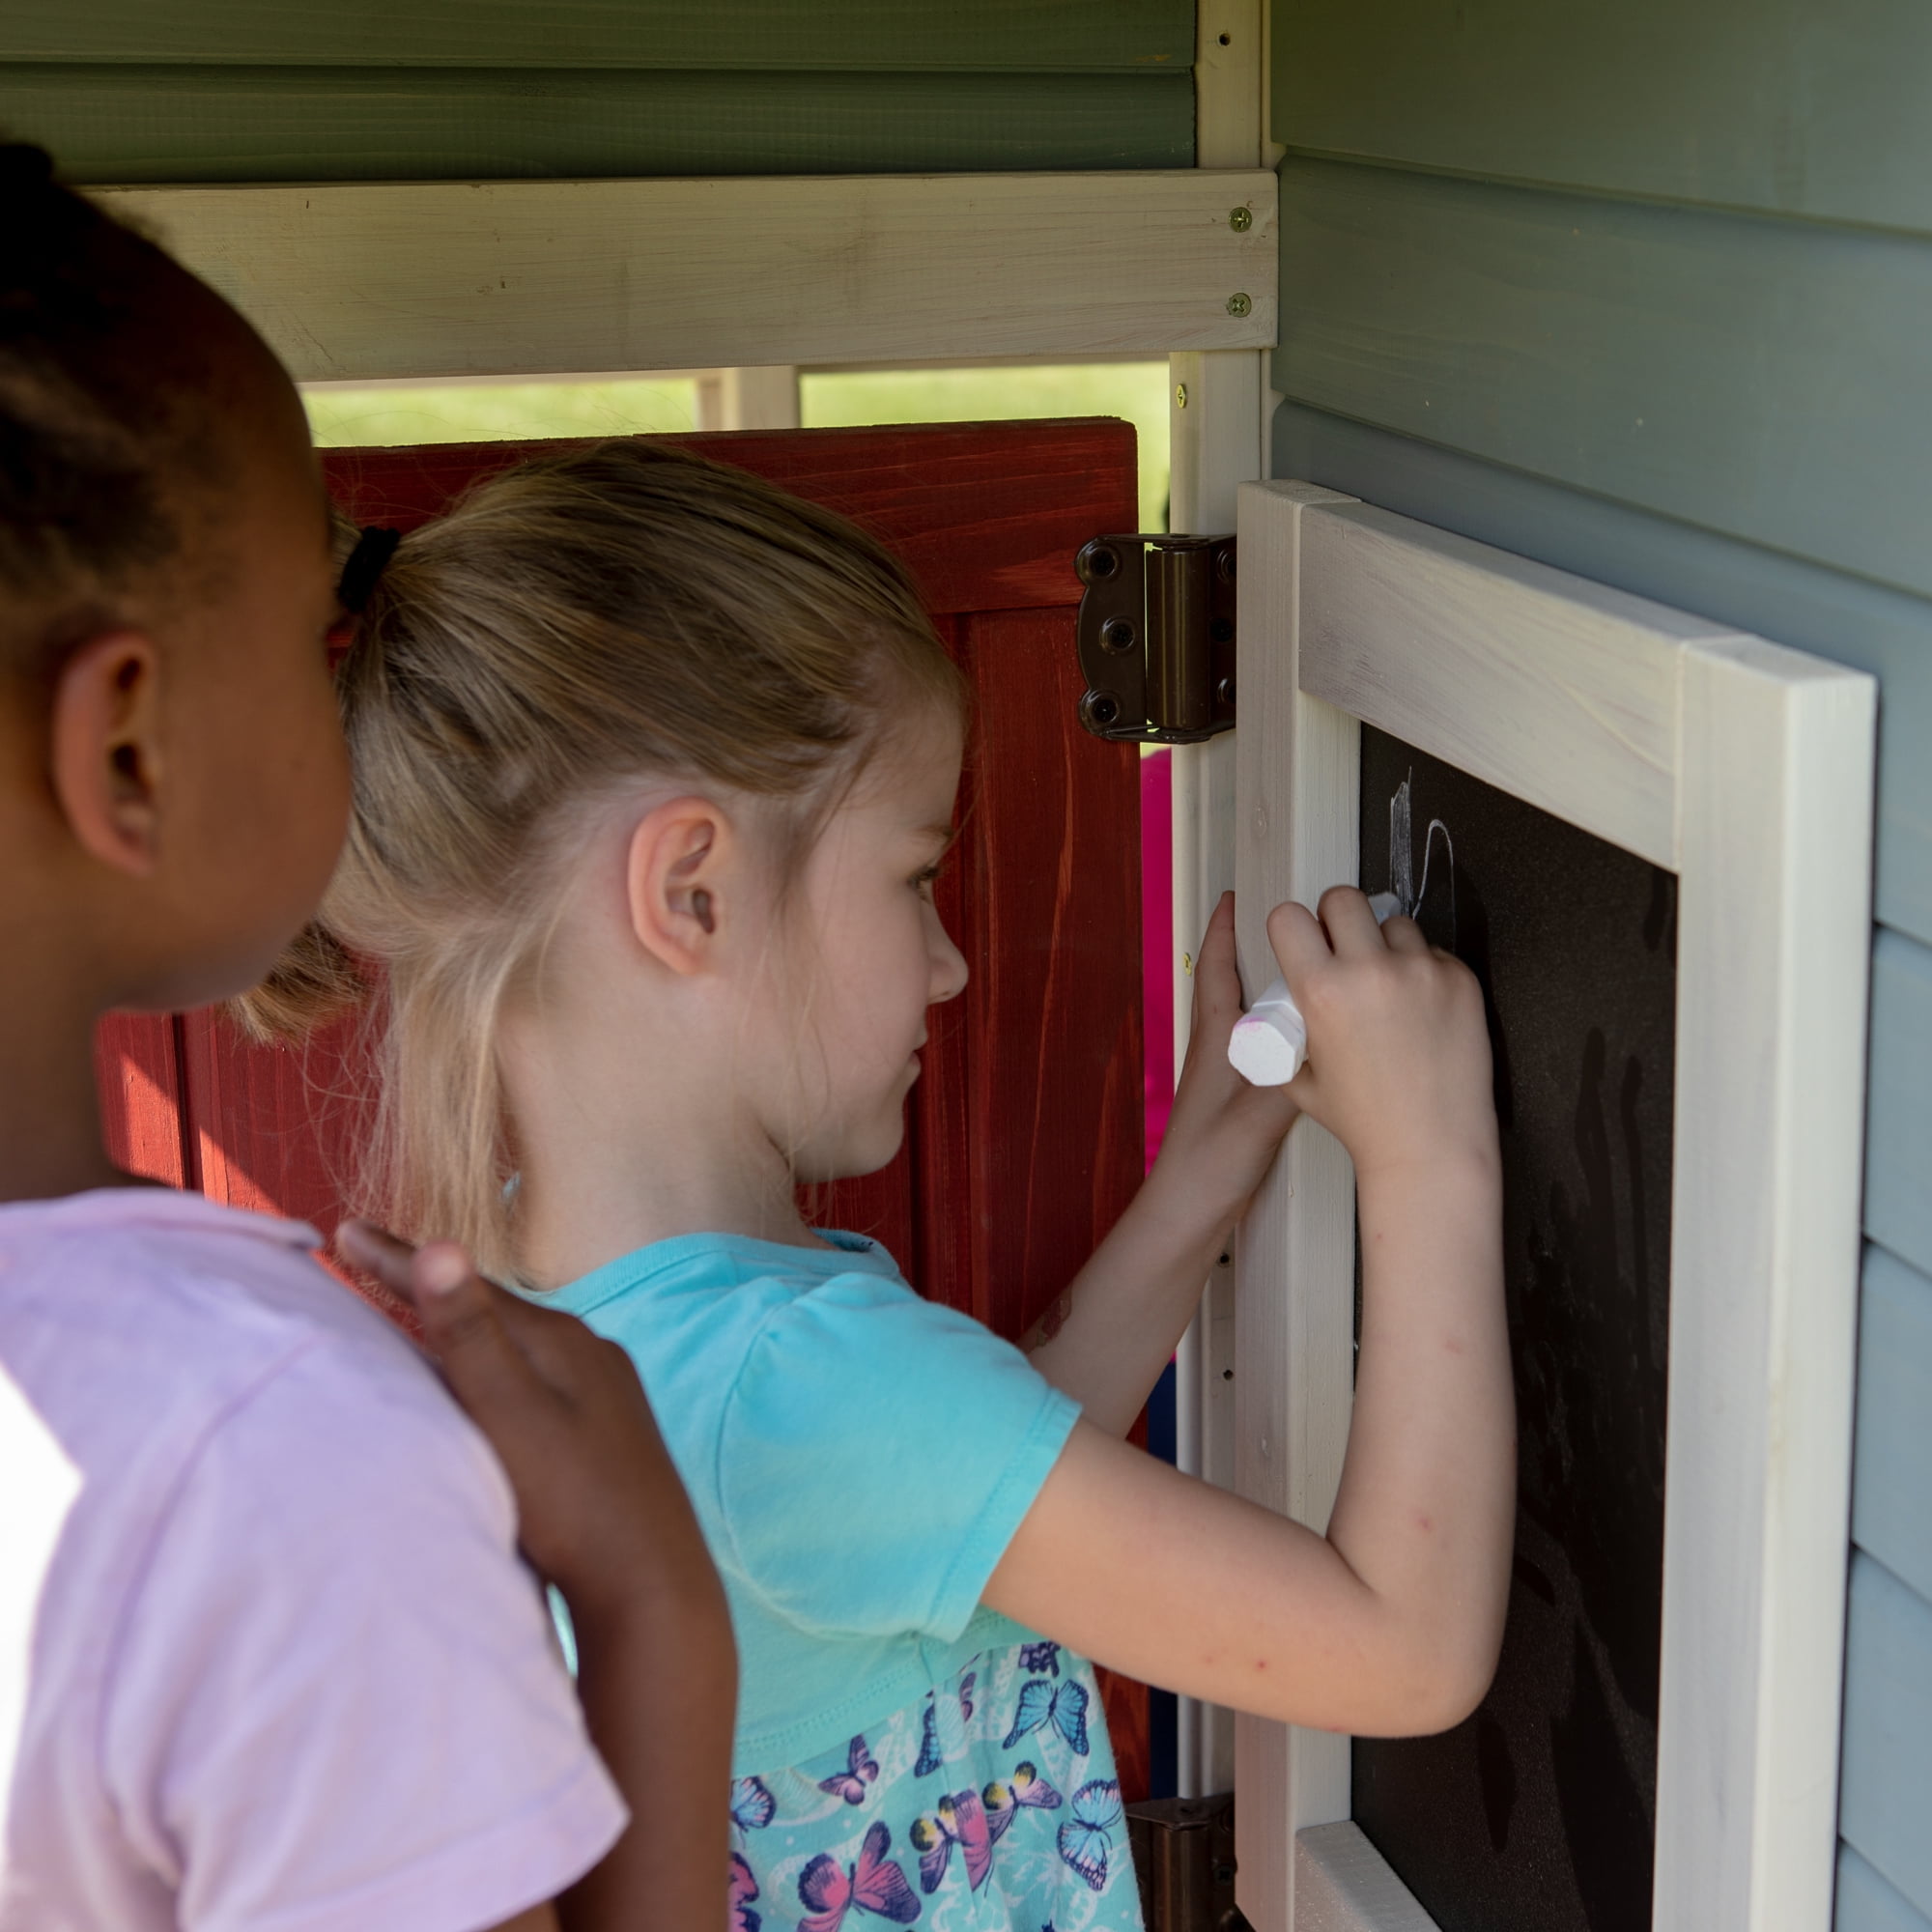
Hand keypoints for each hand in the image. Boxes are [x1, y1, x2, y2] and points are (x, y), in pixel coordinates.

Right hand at [334, 1222, 737, 1931]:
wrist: (652, 1585)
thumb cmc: (572, 1505)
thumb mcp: (508, 1416)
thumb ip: (471, 1336)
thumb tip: (439, 1245)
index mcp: (561, 1340)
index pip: (465, 1286)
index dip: (398, 1260)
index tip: (344, 1228)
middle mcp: (589, 1352)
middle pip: (494, 1310)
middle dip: (430, 1287)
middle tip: (369, 1260)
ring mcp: (605, 1393)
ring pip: (518, 1347)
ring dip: (466, 1330)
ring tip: (418, 1318)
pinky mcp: (609, 1433)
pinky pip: (536, 1382)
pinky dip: (495, 1370)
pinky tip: (486, 1391)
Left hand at [1155, 892, 1300, 1215]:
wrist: (1188, 1213)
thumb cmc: (1212, 1160)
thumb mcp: (1259, 1113)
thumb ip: (1292, 1071)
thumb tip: (1328, 1030)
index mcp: (1215, 1038)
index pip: (1214, 967)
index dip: (1223, 929)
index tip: (1238, 894)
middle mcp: (1218, 1048)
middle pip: (1231, 983)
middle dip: (1252, 947)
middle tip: (1288, 921)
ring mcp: (1227, 1074)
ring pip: (1248, 1015)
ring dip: (1270, 987)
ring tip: (1308, 967)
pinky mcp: (1240, 1101)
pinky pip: (1263, 1047)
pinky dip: (1284, 1028)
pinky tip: (1308, 1035)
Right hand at [1267, 886, 1496, 1181]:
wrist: (1430, 1148)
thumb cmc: (1361, 1121)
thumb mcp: (1299, 1078)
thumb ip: (1284, 1034)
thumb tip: (1274, 1011)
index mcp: (1321, 990)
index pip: (1289, 915)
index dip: (1292, 928)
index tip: (1301, 943)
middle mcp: (1369, 970)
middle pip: (1343, 897)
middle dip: (1337, 918)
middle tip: (1343, 950)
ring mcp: (1421, 970)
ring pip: (1395, 922)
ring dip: (1386, 944)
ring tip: (1389, 986)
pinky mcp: (1460, 979)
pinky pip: (1433, 953)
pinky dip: (1424, 972)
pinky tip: (1422, 1012)